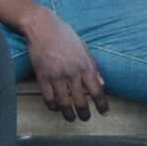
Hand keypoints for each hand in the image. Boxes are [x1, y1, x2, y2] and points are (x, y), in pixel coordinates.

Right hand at [24, 8, 108, 122]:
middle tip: (85, 118)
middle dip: (84, 113)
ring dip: (68, 114)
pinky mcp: (42, 77)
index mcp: (85, 65)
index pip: (96, 90)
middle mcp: (72, 73)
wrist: (42, 26)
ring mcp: (56, 76)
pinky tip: (56, 108)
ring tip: (71, 118)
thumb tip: (102, 84)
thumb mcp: (84, 48)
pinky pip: (48, 98)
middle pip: (80, 100)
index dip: (101, 103)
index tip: (104, 111)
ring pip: (64, 102)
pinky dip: (53, 106)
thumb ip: (93, 67)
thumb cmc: (64, 35)